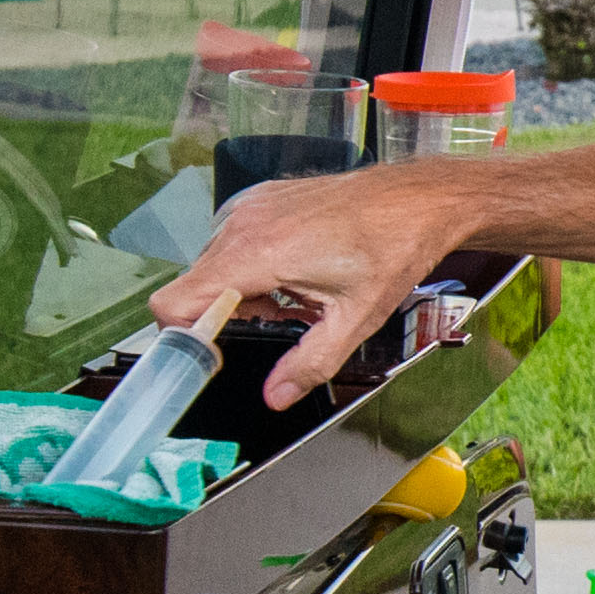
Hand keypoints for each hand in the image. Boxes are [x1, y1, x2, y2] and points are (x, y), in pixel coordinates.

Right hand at [152, 164, 459, 408]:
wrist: (419, 199)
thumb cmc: (393, 248)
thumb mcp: (355, 319)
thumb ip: (310, 363)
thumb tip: (276, 396)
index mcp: (257, 254)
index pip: (175, 301)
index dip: (188, 334)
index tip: (218, 349)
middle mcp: (243, 224)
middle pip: (197, 288)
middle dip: (231, 315)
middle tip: (285, 320)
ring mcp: (251, 206)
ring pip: (215, 265)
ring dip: (246, 290)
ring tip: (299, 295)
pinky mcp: (261, 197)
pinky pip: (234, 240)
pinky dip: (255, 263)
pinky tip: (298, 270)